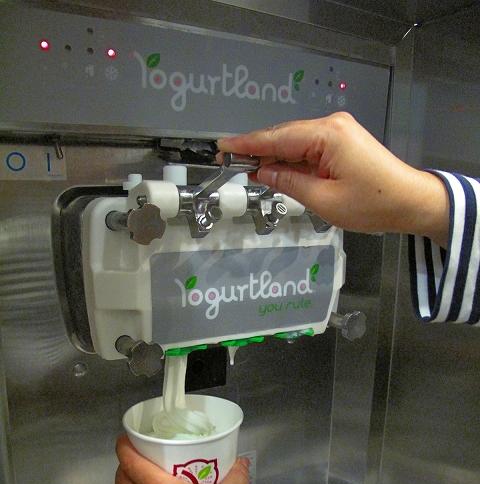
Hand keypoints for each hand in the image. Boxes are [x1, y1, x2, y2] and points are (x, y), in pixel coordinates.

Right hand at [218, 113, 448, 246]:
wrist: (411, 202)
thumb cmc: (372, 204)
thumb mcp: (324, 200)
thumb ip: (290, 183)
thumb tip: (264, 172)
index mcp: (327, 135)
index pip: (277, 138)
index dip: (248, 143)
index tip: (223, 146)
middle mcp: (332, 125)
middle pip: (284, 136)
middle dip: (257, 150)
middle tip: (230, 161)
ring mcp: (339, 131)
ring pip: (295, 142)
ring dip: (274, 156)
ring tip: (247, 168)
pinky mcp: (344, 142)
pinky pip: (309, 148)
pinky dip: (292, 159)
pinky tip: (276, 169)